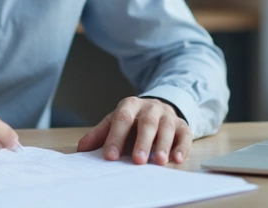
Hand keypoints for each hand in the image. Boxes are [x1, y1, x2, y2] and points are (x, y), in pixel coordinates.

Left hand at [76, 96, 190, 165]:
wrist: (157, 108)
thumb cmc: (132, 120)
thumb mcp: (115, 122)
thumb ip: (100, 134)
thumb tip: (82, 148)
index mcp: (130, 105)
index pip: (122, 120)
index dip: (116, 138)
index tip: (110, 156)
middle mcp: (150, 107)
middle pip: (147, 123)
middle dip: (142, 142)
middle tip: (138, 160)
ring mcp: (167, 115)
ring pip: (166, 128)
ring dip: (163, 145)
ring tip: (159, 161)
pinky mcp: (182, 125)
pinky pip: (184, 135)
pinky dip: (182, 147)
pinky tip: (177, 159)